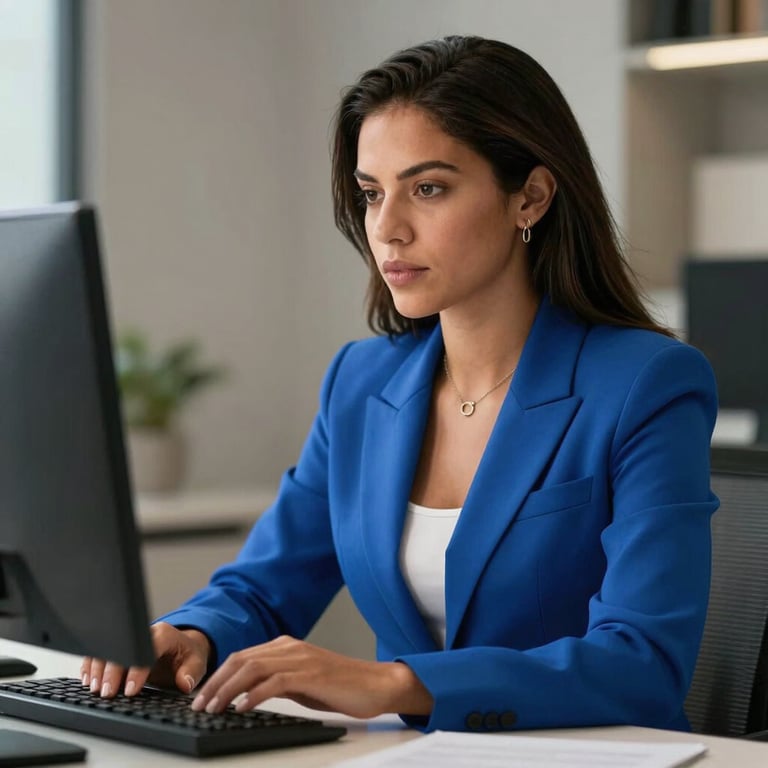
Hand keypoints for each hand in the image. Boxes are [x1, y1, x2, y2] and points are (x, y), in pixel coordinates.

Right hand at [80, 622, 210, 697]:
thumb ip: (192, 673)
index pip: (146, 649)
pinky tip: (87, 679)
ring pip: (107, 649)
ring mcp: (129, 638)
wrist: (183, 646)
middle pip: (122, 648)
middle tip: (106, 693)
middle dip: (112, 672)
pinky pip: (101, 652)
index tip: (130, 690)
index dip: (137, 670)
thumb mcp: (196, 663)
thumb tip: (185, 683)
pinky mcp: (120, 646)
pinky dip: (92, 665)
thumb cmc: (188, 655)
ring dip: (98, 669)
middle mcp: (144, 633)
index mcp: (162, 634)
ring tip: (94, 689)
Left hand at [190, 635, 432, 718]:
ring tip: (213, 708)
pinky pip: (275, 681)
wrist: (376, 684)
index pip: (242, 657)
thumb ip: (277, 681)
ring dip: (228, 689)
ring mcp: (301, 658)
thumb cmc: (341, 686)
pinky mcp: (311, 673)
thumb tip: (247, 694)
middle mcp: (290, 647)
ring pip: (253, 668)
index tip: (201, 696)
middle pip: (242, 660)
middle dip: (215, 682)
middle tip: (198, 705)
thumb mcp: (302, 682)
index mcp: (286, 646)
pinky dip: (255, 693)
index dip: (218, 675)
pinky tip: (242, 707)